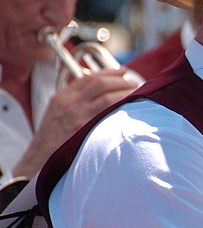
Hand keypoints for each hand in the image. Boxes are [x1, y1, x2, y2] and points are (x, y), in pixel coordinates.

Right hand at [11, 68, 138, 177]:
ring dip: (125, 93)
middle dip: (120, 80)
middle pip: (101, 83)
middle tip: (133, 82)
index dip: (109, 72)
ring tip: (136, 92)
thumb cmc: (52, 135)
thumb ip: (75, 98)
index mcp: (63, 96)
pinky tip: (130, 107)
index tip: (122, 71)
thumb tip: (100, 88)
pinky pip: (108, 114)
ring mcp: (79, 116)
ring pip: (108, 97)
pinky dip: (121, 107)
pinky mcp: (87, 129)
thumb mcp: (57, 110)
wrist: (41, 156)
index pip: (90, 77)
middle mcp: (70, 102)